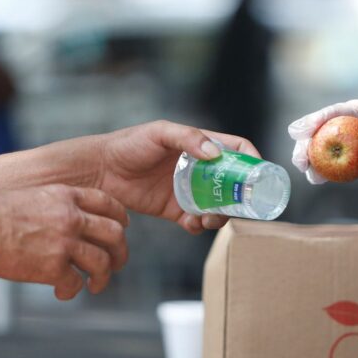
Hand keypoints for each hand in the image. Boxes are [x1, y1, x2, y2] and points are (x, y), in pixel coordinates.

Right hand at [0, 185, 128, 299]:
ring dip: (102, 276)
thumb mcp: (32, 195)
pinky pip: (75, 283)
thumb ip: (54, 207)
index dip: (120, 216)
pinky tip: (64, 293)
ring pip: (102, 262)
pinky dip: (73, 291)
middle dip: (120, 251)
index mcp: (66, 196)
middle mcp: (72, 217)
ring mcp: (65, 242)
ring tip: (96, 285)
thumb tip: (65, 224)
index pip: (107, 203)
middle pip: (114, 234)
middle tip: (117, 262)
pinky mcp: (53, 266)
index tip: (123, 226)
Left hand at [92, 121, 260, 233]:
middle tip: (237, 206)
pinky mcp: (175, 210)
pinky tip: (191, 222)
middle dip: (239, 196)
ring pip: (218, 205)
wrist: (99, 171)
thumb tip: (214, 154)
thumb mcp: (159, 133)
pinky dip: (199, 225)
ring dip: (221, 214)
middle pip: (233, 183)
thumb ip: (187, 138)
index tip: (258, 176)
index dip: (252, 161)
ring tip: (210, 218)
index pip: (237, 150)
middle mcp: (199, 168)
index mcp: (200, 146)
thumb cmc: (128, 144)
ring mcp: (188, 190)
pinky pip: (196, 221)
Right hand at [288, 100, 357, 182]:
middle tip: (300, 162)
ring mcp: (344, 141)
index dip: (312, 121)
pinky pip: (330, 163)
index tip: (297, 132)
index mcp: (356, 111)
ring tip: (310, 175)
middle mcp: (346, 124)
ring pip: (320, 149)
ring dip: (311, 162)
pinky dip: (322, 171)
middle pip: (318, 132)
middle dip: (305, 146)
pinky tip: (317, 179)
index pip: (331, 113)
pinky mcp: (347, 157)